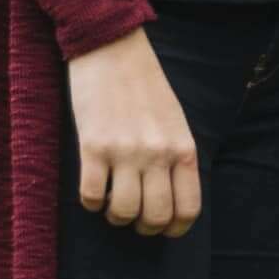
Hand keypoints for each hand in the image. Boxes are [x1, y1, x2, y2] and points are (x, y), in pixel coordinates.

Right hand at [66, 30, 199, 238]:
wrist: (111, 50)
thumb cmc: (145, 87)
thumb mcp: (175, 122)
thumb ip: (176, 157)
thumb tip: (170, 197)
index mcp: (183, 150)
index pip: (188, 208)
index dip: (176, 229)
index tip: (164, 229)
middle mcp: (157, 155)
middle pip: (156, 216)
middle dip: (144, 227)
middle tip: (134, 219)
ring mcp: (124, 152)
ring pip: (123, 211)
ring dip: (116, 216)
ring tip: (111, 205)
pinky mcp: (92, 146)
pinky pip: (90, 194)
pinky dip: (90, 202)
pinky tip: (92, 191)